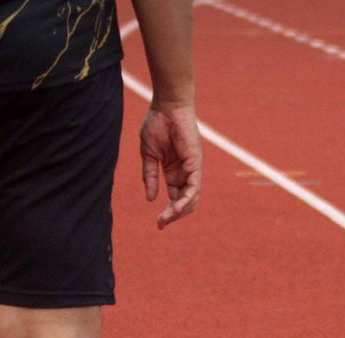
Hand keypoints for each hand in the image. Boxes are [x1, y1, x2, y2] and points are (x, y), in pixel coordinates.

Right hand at [139, 102, 201, 229]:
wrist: (166, 106)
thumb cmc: (157, 125)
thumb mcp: (149, 155)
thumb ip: (151, 177)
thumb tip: (150, 199)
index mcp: (174, 171)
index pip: (175, 197)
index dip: (169, 212)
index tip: (159, 224)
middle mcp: (185, 172)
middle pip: (185, 202)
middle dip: (174, 216)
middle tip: (161, 224)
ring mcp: (192, 168)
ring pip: (191, 198)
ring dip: (179, 212)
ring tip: (166, 218)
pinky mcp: (195, 163)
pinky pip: (194, 187)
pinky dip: (186, 200)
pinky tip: (175, 208)